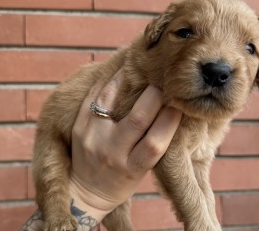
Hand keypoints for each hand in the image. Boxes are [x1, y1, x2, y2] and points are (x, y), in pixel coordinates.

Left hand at [69, 69, 181, 221]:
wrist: (85, 192)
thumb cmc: (121, 182)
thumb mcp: (142, 171)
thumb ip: (153, 144)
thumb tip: (169, 110)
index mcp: (132, 167)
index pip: (156, 141)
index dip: (171, 118)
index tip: (180, 102)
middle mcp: (111, 153)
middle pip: (136, 119)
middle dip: (154, 95)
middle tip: (164, 80)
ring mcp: (92, 138)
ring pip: (110, 100)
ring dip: (127, 79)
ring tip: (140, 65)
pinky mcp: (78, 127)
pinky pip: (93, 97)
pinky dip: (108, 82)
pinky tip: (119, 71)